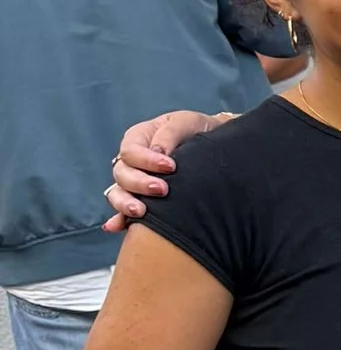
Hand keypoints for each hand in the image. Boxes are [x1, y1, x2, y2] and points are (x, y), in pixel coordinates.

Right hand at [106, 109, 226, 229]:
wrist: (215, 147)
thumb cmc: (198, 131)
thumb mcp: (185, 122)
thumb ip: (169, 134)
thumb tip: (158, 152)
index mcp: (138, 139)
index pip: (130, 151)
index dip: (146, 160)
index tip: (171, 166)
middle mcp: (131, 161)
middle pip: (121, 174)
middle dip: (139, 183)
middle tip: (163, 190)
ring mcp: (133, 182)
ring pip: (117, 193)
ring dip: (125, 203)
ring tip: (141, 212)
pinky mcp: (141, 199)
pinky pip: (122, 211)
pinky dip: (118, 219)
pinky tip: (115, 227)